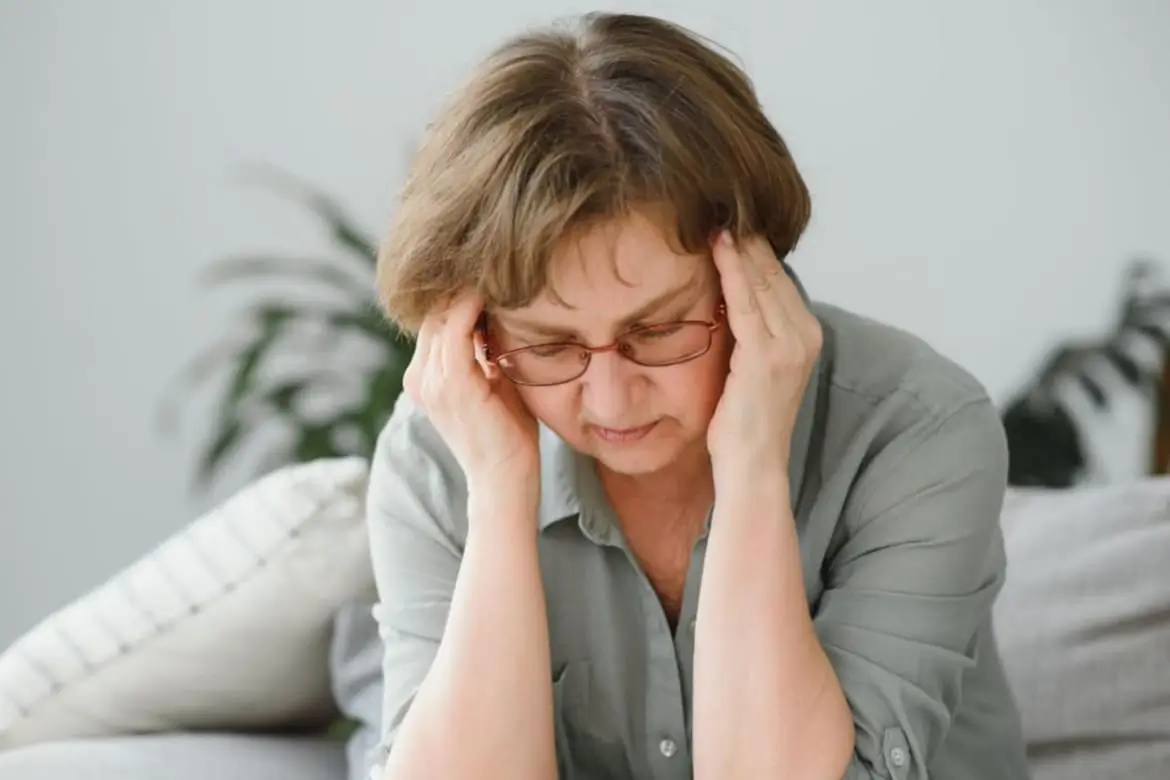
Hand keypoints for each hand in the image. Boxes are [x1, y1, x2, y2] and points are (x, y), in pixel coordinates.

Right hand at [403, 290, 539, 491]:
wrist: (505, 479)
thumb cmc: (508, 435)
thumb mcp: (493, 383)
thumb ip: (486, 351)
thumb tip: (501, 311)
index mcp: (426, 377)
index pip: (436, 319)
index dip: (460, 294)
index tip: (492, 274)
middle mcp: (420, 377)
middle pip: (435, 311)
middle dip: (462, 286)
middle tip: (498, 265)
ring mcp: (431, 381)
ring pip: (443, 314)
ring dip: (470, 290)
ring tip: (500, 272)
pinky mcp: (451, 384)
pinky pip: (457, 328)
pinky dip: (474, 306)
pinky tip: (497, 292)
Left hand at [707, 231, 821, 485]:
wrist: (752, 466)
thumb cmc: (742, 423)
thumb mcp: (750, 368)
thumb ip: (748, 332)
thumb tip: (724, 296)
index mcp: (804, 336)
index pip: (777, 277)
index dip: (752, 246)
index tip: (727, 214)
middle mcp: (805, 335)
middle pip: (772, 271)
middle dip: (744, 236)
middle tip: (719, 199)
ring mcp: (789, 345)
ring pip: (761, 279)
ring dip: (737, 243)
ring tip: (715, 208)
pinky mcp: (767, 355)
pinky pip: (746, 300)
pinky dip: (731, 268)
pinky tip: (716, 243)